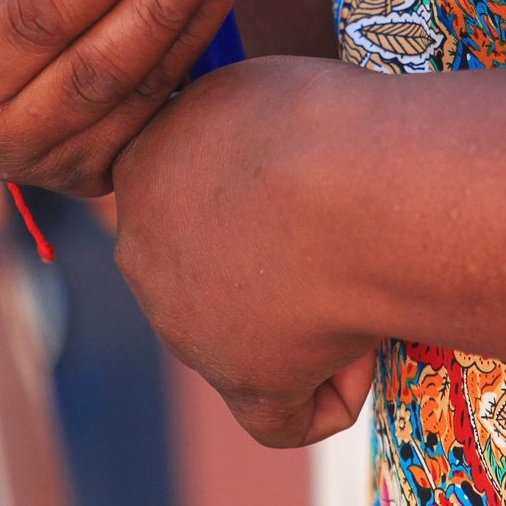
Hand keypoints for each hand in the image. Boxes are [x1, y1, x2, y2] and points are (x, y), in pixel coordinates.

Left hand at [111, 56, 377, 447]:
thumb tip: (259, 156)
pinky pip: (279, 415)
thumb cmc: (316, 113)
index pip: (185, 192)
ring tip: (366, 270)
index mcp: (139, 167)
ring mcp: (185, 325)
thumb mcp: (254, 90)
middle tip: (341, 226)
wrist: (344, 179)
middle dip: (270, 256)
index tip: (307, 174)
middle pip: (206, 267)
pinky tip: (366, 346)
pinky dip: (328, 392)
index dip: (252, 190)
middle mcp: (144, 251)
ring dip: (303, 316)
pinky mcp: (240, 382)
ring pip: (242, 334)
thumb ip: (235, 131)